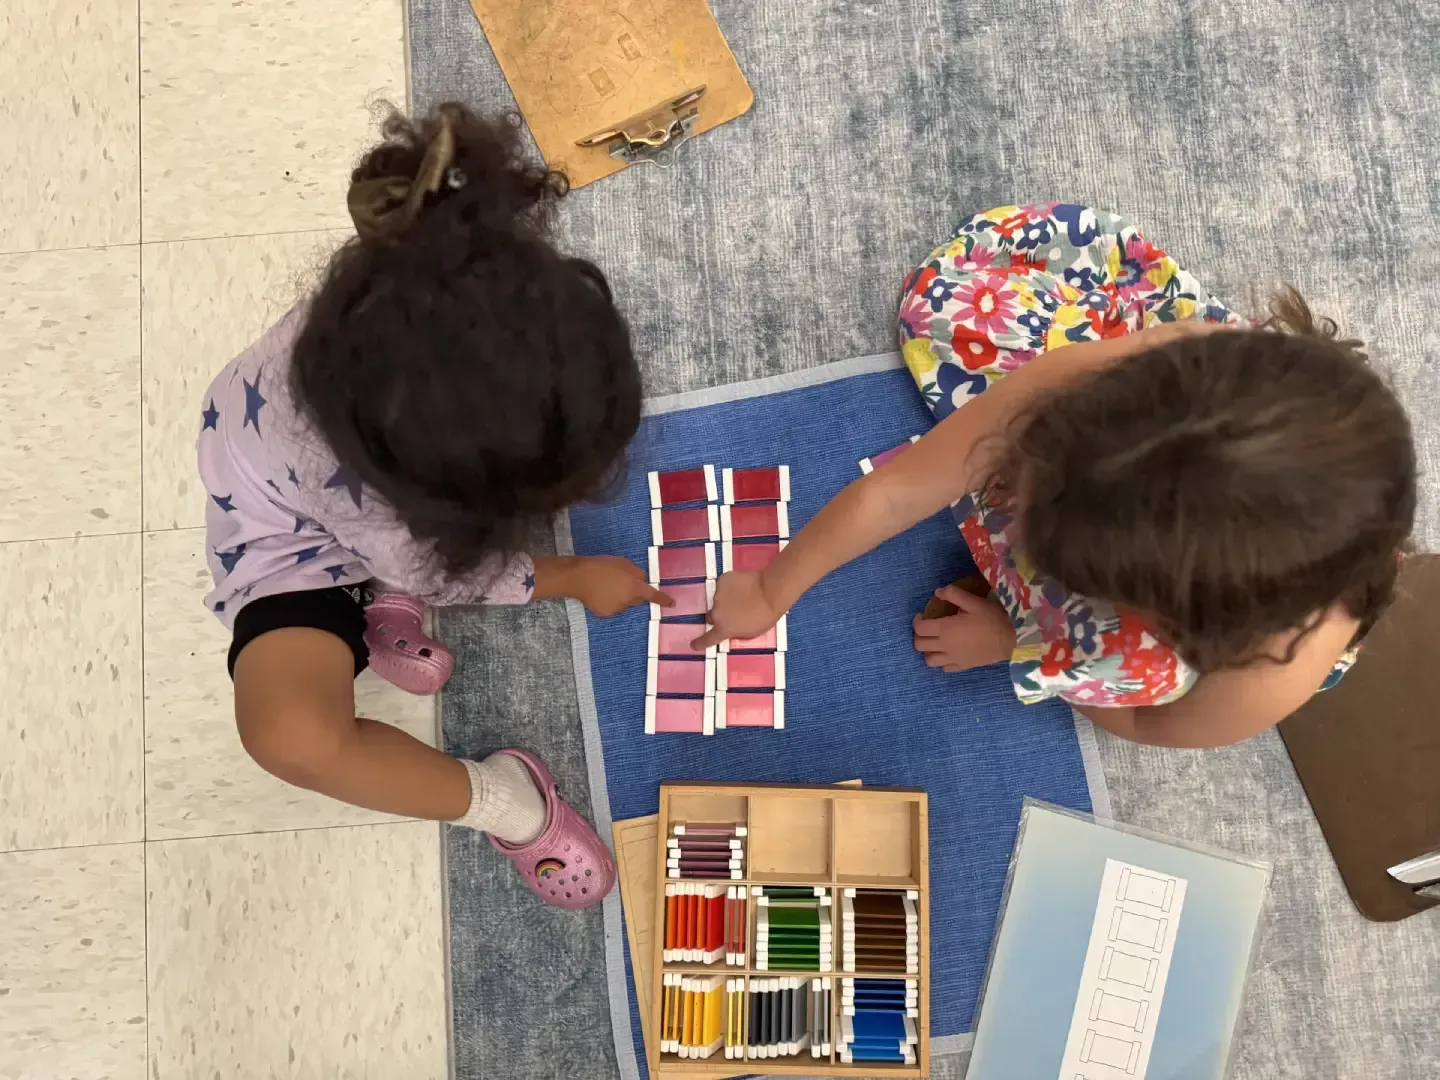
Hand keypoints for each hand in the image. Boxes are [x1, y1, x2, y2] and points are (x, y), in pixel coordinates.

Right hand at [536, 555, 671, 616]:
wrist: (578, 576)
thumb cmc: (602, 566)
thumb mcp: (623, 563)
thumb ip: (636, 573)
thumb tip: (642, 580)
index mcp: (635, 587)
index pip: (653, 595)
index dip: (663, 599)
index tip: (672, 604)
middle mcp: (628, 601)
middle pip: (637, 599)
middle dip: (633, 593)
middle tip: (620, 581)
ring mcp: (617, 609)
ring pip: (624, 604)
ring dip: (620, 597)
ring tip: (606, 586)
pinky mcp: (605, 613)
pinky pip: (613, 608)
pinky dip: (609, 602)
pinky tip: (599, 594)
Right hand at [691, 571, 782, 649]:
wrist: (771, 592)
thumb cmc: (765, 617)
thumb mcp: (750, 632)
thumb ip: (734, 631)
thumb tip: (729, 628)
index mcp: (723, 628)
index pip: (707, 639)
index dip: (700, 643)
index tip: (693, 644)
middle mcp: (716, 612)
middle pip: (711, 616)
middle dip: (718, 616)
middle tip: (731, 613)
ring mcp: (718, 595)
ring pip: (718, 599)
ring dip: (725, 600)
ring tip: (741, 597)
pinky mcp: (722, 580)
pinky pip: (723, 586)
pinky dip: (730, 587)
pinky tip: (741, 586)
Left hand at [912, 584, 1015, 671]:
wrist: (1011, 639)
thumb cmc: (992, 618)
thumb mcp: (973, 601)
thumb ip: (953, 594)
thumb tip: (938, 592)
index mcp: (945, 629)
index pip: (920, 628)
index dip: (917, 621)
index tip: (922, 615)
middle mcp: (945, 646)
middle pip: (919, 645)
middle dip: (919, 635)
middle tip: (927, 628)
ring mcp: (953, 659)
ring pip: (929, 660)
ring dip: (928, 651)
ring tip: (936, 643)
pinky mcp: (963, 666)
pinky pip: (945, 668)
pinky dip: (942, 661)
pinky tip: (949, 653)